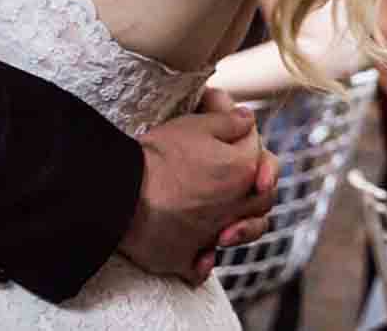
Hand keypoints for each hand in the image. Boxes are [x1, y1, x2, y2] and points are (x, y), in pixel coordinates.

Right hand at [121, 88, 278, 284]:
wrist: (123, 193)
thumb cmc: (158, 155)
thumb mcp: (195, 125)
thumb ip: (230, 121)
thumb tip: (247, 119)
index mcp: (243, 172)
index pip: (263, 158)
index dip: (248, 144)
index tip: (230, 137)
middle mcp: (236, 207)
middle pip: (262, 200)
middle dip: (254, 187)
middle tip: (227, 176)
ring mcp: (212, 236)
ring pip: (239, 235)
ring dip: (237, 227)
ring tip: (221, 214)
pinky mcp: (185, 260)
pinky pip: (200, 268)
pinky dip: (200, 263)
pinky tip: (195, 252)